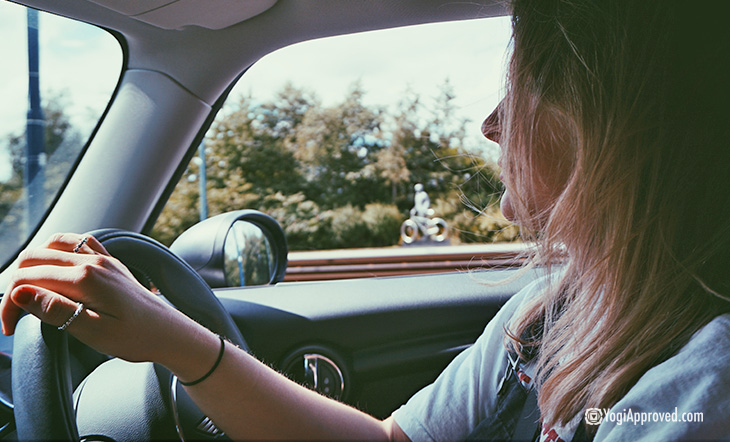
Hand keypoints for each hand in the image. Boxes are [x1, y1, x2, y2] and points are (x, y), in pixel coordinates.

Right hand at [0, 233, 192, 363]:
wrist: (170, 333)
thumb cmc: (136, 337)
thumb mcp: (93, 331)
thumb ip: (55, 310)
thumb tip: (20, 293)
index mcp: (85, 278)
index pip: (28, 280)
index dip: (8, 305)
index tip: (9, 330)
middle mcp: (93, 260)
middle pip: (34, 258)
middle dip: (15, 285)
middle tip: (13, 316)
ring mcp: (103, 258)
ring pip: (53, 244)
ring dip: (33, 264)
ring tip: (28, 293)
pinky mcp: (110, 262)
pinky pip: (78, 242)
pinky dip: (56, 250)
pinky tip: (53, 269)